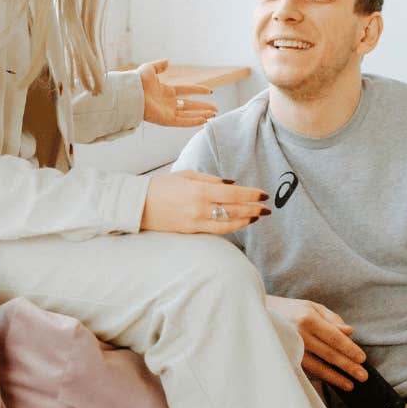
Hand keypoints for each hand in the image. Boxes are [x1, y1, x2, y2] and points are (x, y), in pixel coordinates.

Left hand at [138, 59, 216, 127]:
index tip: (209, 91)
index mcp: (166, 91)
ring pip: (188, 114)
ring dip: (201, 115)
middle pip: (190, 105)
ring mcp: (168, 112)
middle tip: (215, 109)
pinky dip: (193, 122)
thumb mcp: (149, 69)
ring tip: (213, 115)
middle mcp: (168, 103)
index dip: (198, 91)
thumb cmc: (138, 80)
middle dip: (203, 107)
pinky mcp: (166, 120)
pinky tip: (203, 120)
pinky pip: (182, 122)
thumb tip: (167, 61)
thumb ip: (159, 66)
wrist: (131, 91)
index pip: (186, 91)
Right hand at [141, 171, 270, 233]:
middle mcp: (200, 208)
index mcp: (199, 190)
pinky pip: (216, 230)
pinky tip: (240, 223)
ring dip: (245, 220)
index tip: (263, 194)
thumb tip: (232, 184)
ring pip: (228, 224)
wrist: (138, 205)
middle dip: (253, 209)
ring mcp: (196, 222)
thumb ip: (211, 179)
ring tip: (257, 216)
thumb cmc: (162, 186)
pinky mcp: (191, 231)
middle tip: (267, 208)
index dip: (251, 195)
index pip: (233, 194)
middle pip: (234, 210)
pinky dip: (231, 227)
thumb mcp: (186, 175)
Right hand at [265, 295, 367, 389]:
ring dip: (335, 377)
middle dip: (347, 366)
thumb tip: (350, 333)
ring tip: (350, 385)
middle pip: (328, 354)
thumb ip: (332, 319)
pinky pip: (306, 370)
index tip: (362, 359)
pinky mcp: (285, 358)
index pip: (334, 337)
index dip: (349, 349)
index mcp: (308, 318)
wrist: (260, 314)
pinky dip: (320, 377)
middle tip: (363, 376)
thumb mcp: (312, 307)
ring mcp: (291, 348)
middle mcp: (299, 334)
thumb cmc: (291, 309)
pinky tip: (332, 381)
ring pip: (317, 366)